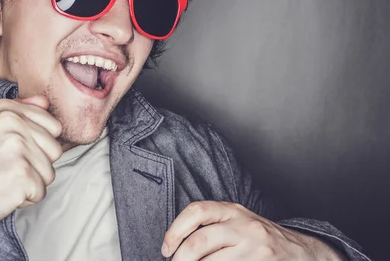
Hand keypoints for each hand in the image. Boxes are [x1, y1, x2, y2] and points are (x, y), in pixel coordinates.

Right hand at [0, 95, 62, 240]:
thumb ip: (18, 111)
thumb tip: (45, 102)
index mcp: (6, 111)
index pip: (53, 126)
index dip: (38, 145)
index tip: (11, 153)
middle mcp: (13, 125)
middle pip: (54, 150)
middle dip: (36, 166)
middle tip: (5, 170)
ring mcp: (18, 150)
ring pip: (49, 172)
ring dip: (30, 184)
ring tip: (2, 181)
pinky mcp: (21, 176)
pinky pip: (41, 192)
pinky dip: (24, 200)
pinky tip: (2, 194)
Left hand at [162, 201, 347, 259]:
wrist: (300, 251)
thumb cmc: (257, 236)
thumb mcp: (235, 221)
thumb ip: (210, 226)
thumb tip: (175, 246)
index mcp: (231, 210)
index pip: (197, 211)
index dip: (175, 230)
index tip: (166, 248)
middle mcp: (243, 225)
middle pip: (200, 240)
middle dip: (181, 257)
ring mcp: (253, 247)